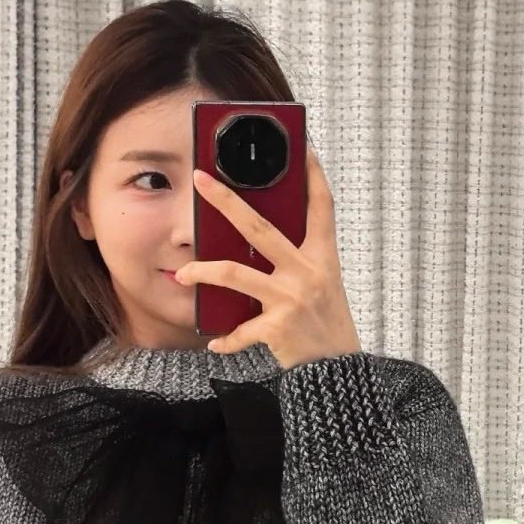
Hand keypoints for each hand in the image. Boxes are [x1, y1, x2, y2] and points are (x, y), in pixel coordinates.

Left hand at [176, 143, 361, 370]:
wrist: (339, 375)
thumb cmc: (327, 327)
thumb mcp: (322, 287)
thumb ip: (296, 263)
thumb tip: (253, 243)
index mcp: (322, 258)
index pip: (321, 207)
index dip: (314, 176)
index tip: (304, 148)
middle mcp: (307, 272)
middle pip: (259, 227)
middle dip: (226, 200)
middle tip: (200, 180)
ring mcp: (291, 299)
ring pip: (234, 274)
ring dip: (203, 272)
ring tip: (184, 274)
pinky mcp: (278, 327)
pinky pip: (240, 330)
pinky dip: (225, 338)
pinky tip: (215, 342)